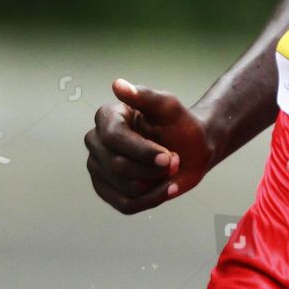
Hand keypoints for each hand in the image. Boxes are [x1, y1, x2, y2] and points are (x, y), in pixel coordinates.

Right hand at [84, 79, 216, 213]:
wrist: (192, 149)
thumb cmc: (180, 124)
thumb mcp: (169, 107)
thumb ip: (146, 97)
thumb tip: (118, 84)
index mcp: (107, 117)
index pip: (114, 138)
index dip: (143, 151)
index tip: (168, 156)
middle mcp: (96, 142)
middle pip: (118, 166)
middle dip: (154, 166)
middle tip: (175, 159)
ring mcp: (98, 168)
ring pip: (124, 187)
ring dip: (157, 181)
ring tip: (171, 169)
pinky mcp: (107, 190)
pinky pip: (126, 205)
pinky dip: (153, 199)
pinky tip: (168, 188)